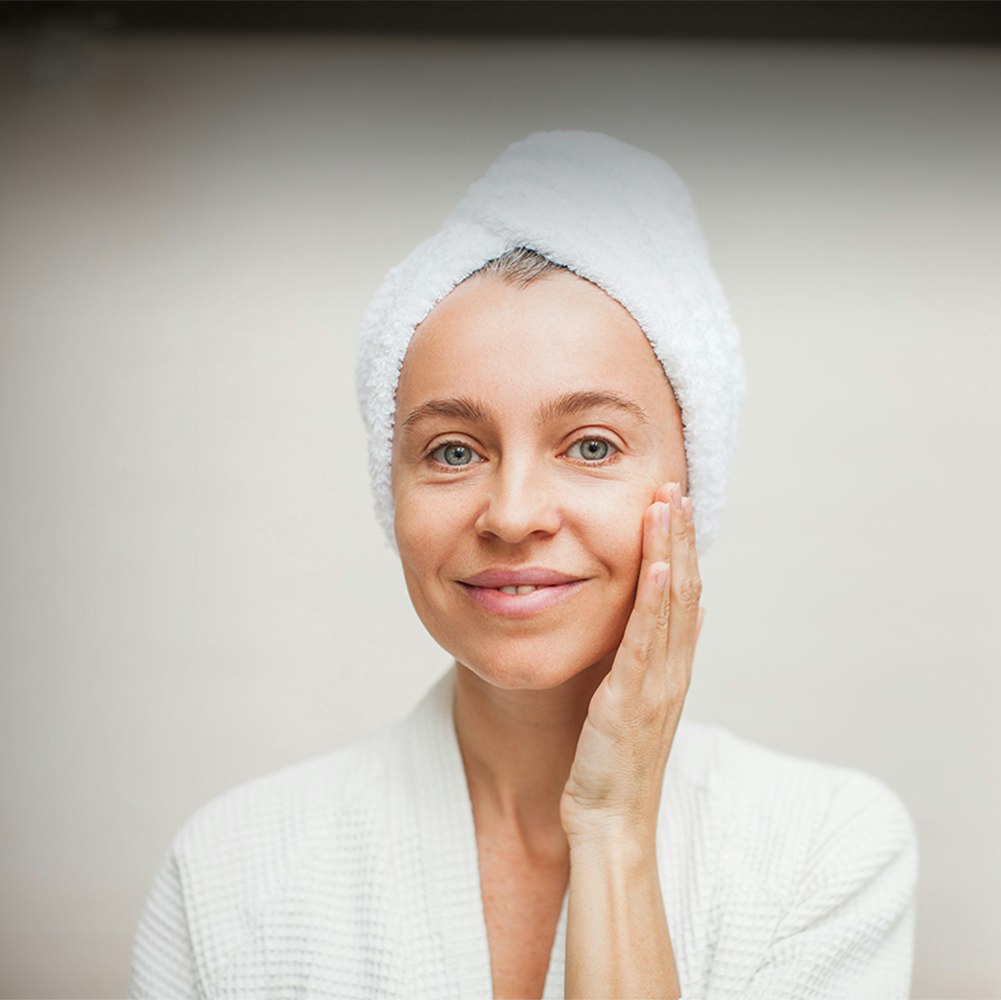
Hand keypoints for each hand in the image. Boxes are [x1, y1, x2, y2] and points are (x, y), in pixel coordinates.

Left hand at [560, 481, 703, 846]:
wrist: (612, 819)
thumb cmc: (619, 762)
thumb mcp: (642, 700)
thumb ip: (663, 655)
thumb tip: (688, 612)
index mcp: (672, 666)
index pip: (685, 594)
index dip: (683, 547)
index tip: (676, 504)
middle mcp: (672, 668)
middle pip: (686, 588)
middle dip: (680, 536)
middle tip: (676, 487)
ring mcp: (657, 683)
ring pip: (671, 606)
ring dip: (671, 551)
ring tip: (668, 505)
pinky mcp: (632, 699)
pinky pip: (648, 642)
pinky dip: (656, 601)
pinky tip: (658, 566)